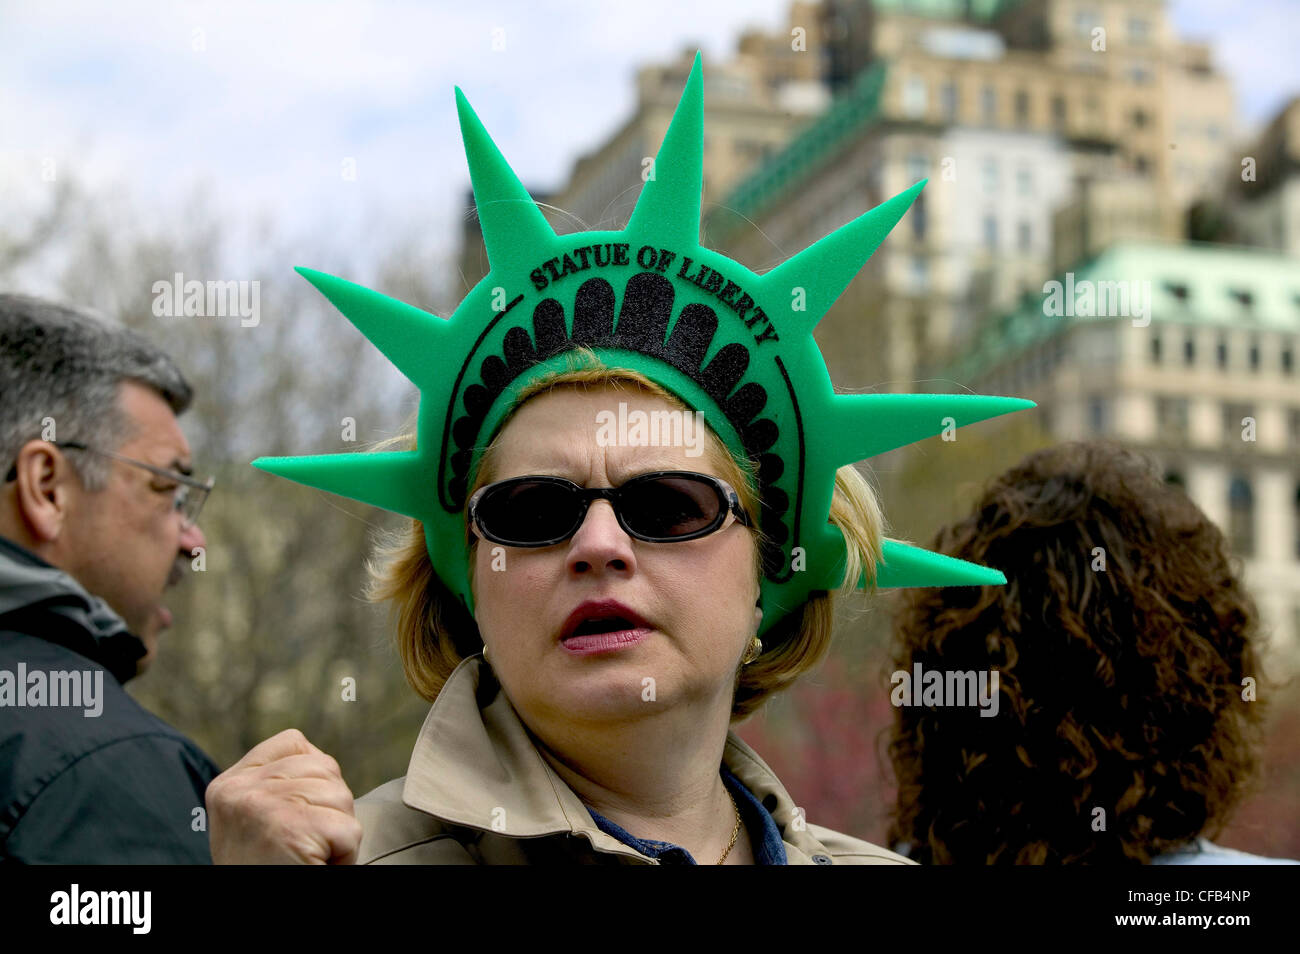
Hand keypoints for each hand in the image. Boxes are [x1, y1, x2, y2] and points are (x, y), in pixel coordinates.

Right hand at [206, 728, 362, 863]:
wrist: (251, 920)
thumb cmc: (262, 868)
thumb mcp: (252, 818)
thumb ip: (274, 784)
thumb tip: (321, 762)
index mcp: (229, 783)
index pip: (293, 742)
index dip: (314, 773)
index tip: (301, 811)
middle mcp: (242, 789)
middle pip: (325, 768)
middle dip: (329, 807)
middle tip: (304, 843)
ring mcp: (264, 806)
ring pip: (342, 796)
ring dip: (338, 832)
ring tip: (307, 856)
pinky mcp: (292, 830)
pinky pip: (350, 830)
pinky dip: (345, 855)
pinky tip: (316, 867)